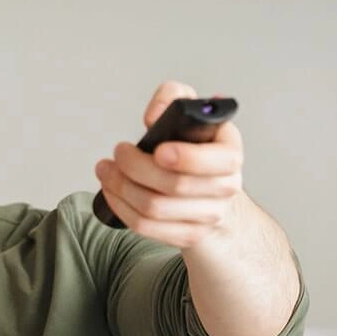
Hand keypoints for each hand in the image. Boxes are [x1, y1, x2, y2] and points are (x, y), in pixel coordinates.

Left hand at [93, 81, 246, 248]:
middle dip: (135, 167)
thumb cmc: (197, 150)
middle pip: (174, 186)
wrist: (213, 193)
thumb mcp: (192, 115)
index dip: (186, 157)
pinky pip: (146, 227)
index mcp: (230, 155)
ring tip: (106, 170)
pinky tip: (112, 191)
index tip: (159, 149)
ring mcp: (207, 216)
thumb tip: (155, 115)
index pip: (215, 161)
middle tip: (119, 153)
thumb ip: (174, 99)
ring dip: (121, 188)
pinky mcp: (187, 236)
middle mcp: (225, 188)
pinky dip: (121, 208)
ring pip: (154, 208)